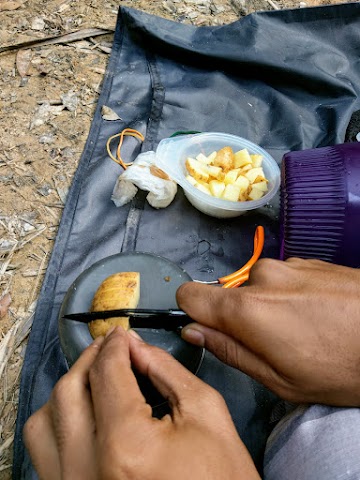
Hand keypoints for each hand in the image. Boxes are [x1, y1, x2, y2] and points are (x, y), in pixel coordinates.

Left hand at [24, 327, 258, 479]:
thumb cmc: (222, 479)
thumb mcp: (205, 411)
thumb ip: (165, 369)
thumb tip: (135, 347)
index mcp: (127, 445)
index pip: (107, 373)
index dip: (115, 345)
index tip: (122, 335)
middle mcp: (89, 470)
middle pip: (71, 391)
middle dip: (92, 358)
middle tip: (111, 347)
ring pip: (46, 420)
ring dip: (69, 389)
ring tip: (95, 376)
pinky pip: (44, 451)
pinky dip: (58, 422)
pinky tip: (85, 412)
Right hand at [177, 258, 359, 406]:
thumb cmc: (339, 367)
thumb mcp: (279, 379)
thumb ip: (228, 351)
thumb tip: (193, 331)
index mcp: (245, 308)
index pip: (189, 294)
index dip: (193, 313)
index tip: (213, 331)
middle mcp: (261, 276)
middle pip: (228, 295)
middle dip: (241, 318)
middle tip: (276, 343)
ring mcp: (288, 263)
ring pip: (258, 286)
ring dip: (269, 305)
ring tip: (305, 328)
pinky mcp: (310, 260)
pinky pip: (283, 278)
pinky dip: (290, 294)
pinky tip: (320, 313)